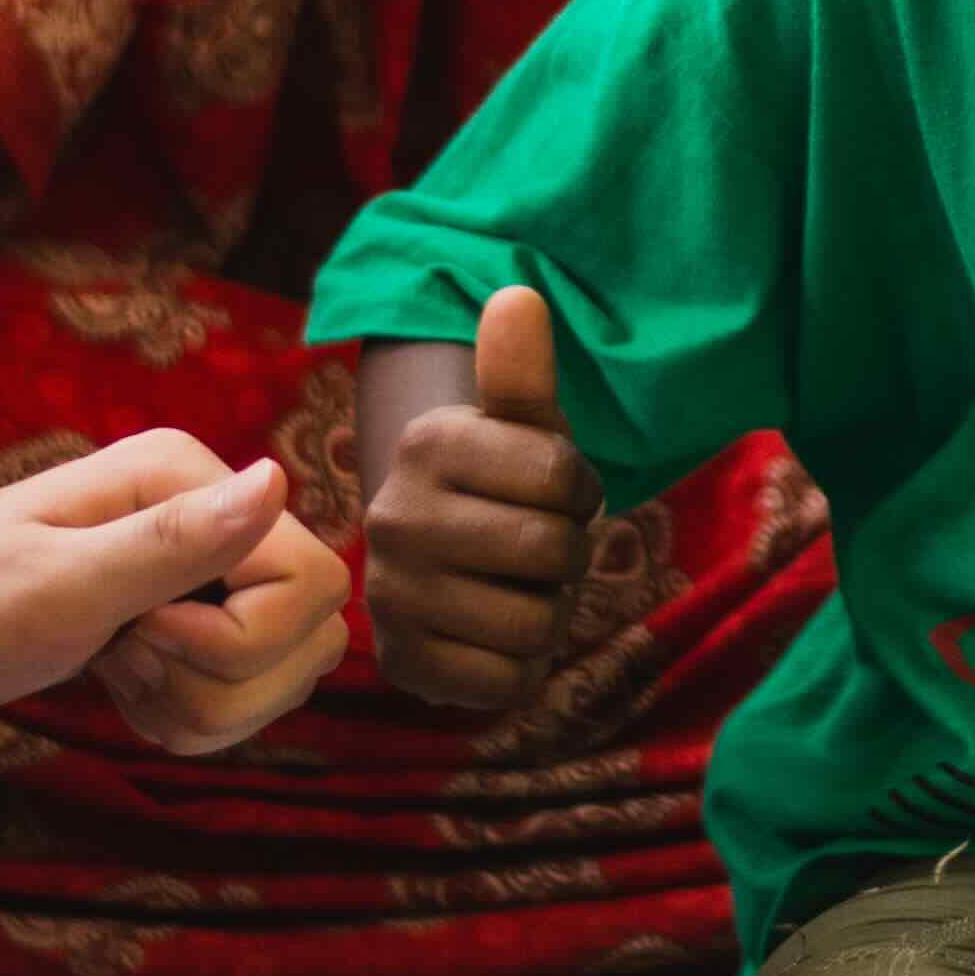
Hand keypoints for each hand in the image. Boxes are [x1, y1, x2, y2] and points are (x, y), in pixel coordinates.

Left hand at [0, 430, 308, 732]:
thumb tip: (277, 481)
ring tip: (118, 683)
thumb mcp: (52, 588)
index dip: (243, 639)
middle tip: (127, 664)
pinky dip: (186, 715)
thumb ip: (172, 544)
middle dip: (231, 681)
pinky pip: (233, 689)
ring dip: (209, 705)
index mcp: (182, 481)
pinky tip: (118, 697)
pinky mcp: (164, 621)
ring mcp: (184, 572)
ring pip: (279, 668)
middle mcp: (198, 516)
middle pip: (311, 629)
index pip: (312, 580)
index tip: (144, 637)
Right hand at [365, 287, 607, 713]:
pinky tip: (493, 638)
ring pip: (538, 621)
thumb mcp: (521, 428)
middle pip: (555, 551)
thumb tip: (518, 295)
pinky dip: (521, 668)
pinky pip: (510, 680)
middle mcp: (395, 516)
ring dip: (548, 614)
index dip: (581, 491)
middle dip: (567, 556)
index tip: (552, 492)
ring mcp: (393, 595)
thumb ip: (521, 371)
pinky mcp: (406, 665)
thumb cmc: (503, 488)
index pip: (565, 477)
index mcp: (428, 443)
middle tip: (535, 551)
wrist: (445, 569)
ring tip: (513, 591)